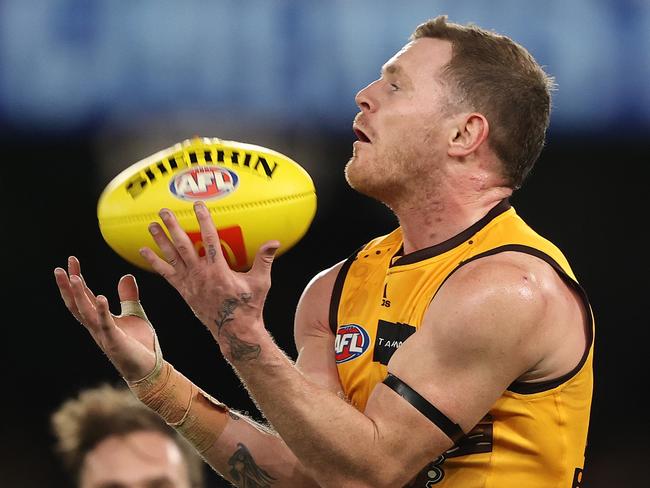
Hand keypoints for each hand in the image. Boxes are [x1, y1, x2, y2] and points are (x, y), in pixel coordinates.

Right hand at [53, 257, 157, 380]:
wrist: (149, 369)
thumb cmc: (140, 344)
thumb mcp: (134, 315)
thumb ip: (128, 297)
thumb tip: (126, 275)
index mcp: (99, 319)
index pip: (84, 295)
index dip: (76, 279)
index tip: (72, 260)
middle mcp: (96, 327)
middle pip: (76, 304)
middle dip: (68, 286)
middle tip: (61, 267)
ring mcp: (103, 335)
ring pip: (85, 313)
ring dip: (78, 295)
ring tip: (73, 277)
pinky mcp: (115, 341)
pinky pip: (106, 325)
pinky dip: (103, 311)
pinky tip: (101, 297)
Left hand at [138, 201, 279, 357]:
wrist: (234, 330)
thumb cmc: (248, 306)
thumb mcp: (260, 282)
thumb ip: (265, 259)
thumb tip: (274, 241)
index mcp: (218, 270)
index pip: (208, 239)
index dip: (203, 221)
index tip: (198, 206)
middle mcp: (200, 275)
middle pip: (183, 245)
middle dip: (173, 227)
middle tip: (164, 211)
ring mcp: (190, 283)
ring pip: (171, 258)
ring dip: (160, 240)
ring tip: (151, 225)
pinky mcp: (183, 291)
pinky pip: (166, 274)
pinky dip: (155, 262)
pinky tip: (144, 252)